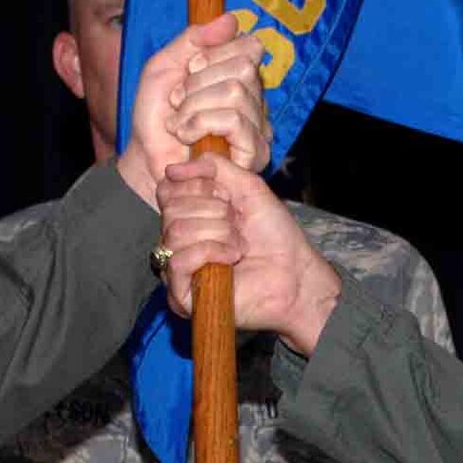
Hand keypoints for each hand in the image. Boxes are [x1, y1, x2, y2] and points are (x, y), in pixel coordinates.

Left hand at [115, 15, 272, 206]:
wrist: (145, 158)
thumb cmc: (156, 116)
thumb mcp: (164, 65)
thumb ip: (194, 39)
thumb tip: (231, 19)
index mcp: (240, 75)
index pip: (250, 46)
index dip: (214, 54)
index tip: (190, 69)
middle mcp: (256, 100)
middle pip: (243, 68)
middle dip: (199, 83)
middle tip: (178, 102)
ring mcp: (259, 127)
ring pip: (235, 93)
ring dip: (194, 107)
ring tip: (179, 123)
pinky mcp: (255, 153)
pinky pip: (234, 121)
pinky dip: (200, 123)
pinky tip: (187, 137)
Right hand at [156, 155, 341, 354]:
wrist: (295, 274)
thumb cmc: (274, 234)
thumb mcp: (247, 186)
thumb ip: (214, 166)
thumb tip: (173, 168)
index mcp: (188, 215)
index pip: (167, 190)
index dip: (197, 186)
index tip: (226, 196)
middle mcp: (178, 240)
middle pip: (171, 210)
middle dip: (214, 211)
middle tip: (238, 225)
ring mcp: (178, 269)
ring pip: (176, 233)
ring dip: (218, 233)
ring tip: (239, 245)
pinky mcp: (181, 296)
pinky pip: (179, 261)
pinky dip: (211, 252)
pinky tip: (232, 258)